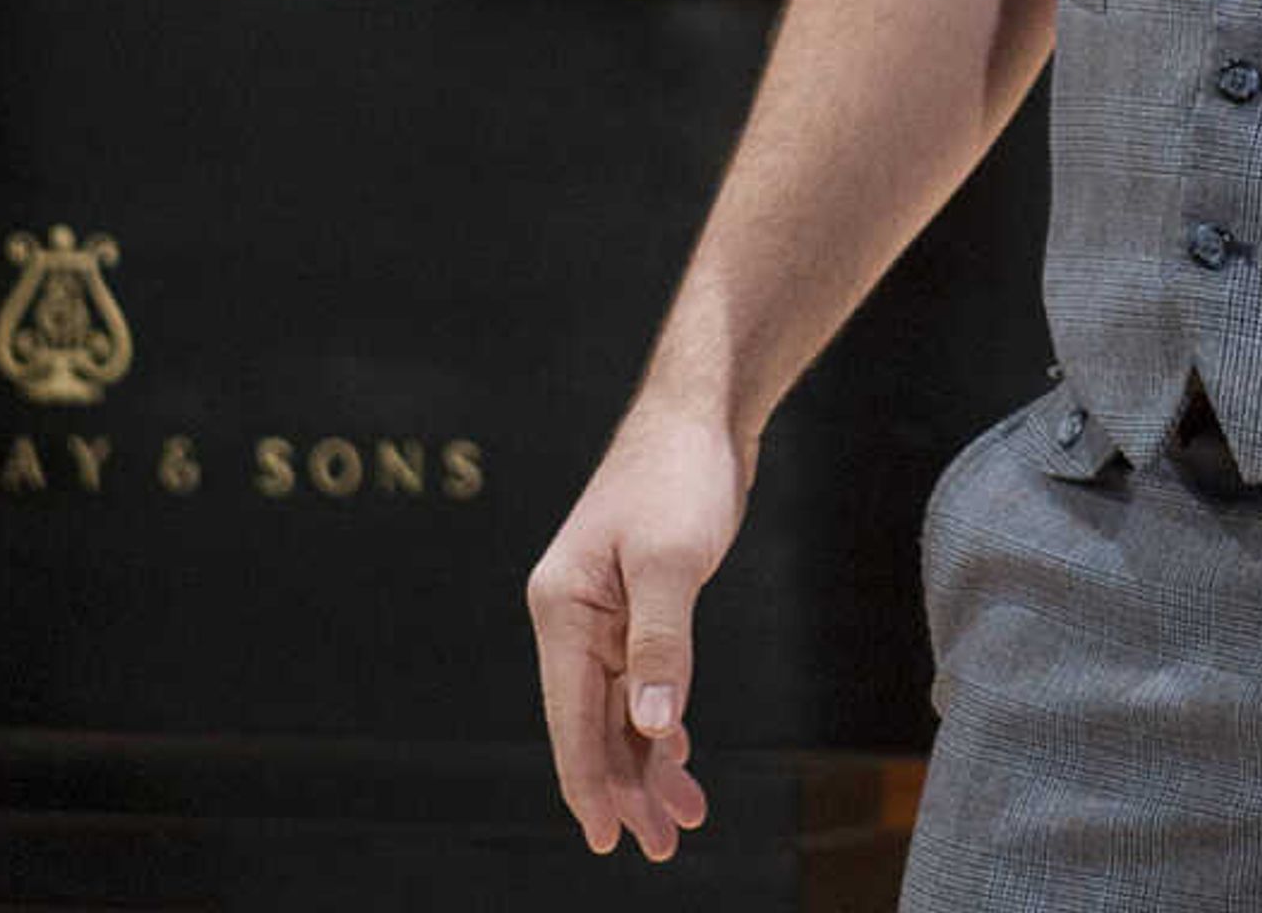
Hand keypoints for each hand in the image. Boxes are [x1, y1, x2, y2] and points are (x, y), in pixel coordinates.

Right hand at [525, 404, 748, 860]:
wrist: (699, 414)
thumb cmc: (677, 474)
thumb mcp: (672, 561)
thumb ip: (661, 645)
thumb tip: (652, 728)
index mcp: (562, 609)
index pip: (570, 719)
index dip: (588, 785)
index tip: (607, 841)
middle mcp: (572, 618)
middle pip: (593, 726)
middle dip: (626, 788)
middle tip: (663, 846)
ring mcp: (603, 614)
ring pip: (618, 712)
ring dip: (648, 764)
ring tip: (683, 819)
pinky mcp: (634, 607)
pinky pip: (639, 683)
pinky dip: (660, 724)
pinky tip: (679, 755)